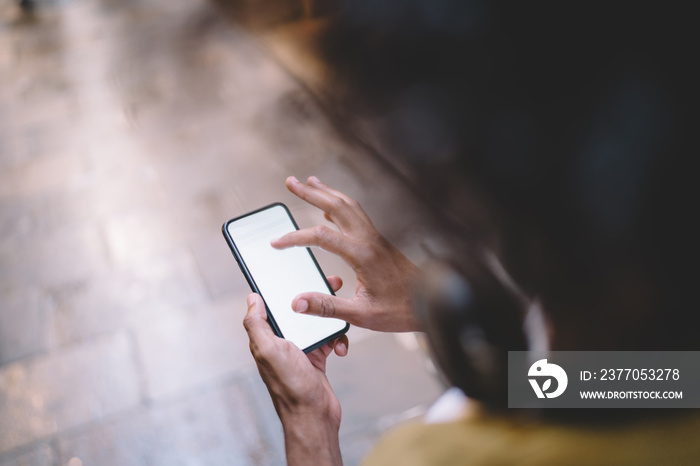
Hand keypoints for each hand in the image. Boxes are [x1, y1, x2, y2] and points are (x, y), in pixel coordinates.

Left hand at [243, 292, 344, 464]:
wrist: (314, 416)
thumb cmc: (290, 386)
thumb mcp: (269, 351)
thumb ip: (257, 324)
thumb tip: (251, 299)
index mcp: (268, 337)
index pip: (272, 306)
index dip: (281, 288)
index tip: (296, 271)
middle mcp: (282, 342)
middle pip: (297, 310)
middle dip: (313, 296)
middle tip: (330, 283)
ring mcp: (301, 349)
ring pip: (316, 322)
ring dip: (328, 317)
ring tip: (339, 309)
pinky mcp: (317, 357)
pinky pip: (329, 339)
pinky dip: (337, 339)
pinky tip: (340, 346)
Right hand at [272, 176, 421, 331]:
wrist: (431, 303)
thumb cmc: (400, 310)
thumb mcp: (362, 315)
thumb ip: (328, 308)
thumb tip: (297, 303)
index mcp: (362, 255)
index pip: (321, 236)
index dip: (295, 237)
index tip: (276, 243)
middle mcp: (369, 240)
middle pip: (336, 206)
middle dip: (311, 193)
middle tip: (290, 182)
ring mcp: (375, 238)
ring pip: (348, 205)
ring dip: (327, 192)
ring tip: (310, 182)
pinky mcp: (379, 241)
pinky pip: (356, 214)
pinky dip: (340, 204)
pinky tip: (332, 207)